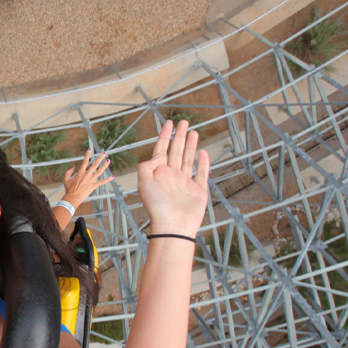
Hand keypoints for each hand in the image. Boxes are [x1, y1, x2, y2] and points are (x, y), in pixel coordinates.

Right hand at [61, 151, 112, 211]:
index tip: (90, 150)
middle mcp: (87, 175)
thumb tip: (72, 167)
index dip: (88, 155)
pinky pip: (102, 182)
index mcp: (80, 172)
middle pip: (95, 164)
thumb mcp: (66, 179)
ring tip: (108, 161)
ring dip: (104, 166)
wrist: (72, 198)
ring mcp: (91, 180)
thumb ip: (68, 172)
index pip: (85, 161)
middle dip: (100, 158)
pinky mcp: (93, 186)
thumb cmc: (69, 189)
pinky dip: (107, 179)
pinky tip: (112, 177)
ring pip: (99, 171)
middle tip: (104, 153)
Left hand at [137, 120, 208, 235]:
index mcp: (158, 173)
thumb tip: (157, 155)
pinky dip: (203, 162)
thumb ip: (147, 165)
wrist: (173, 226)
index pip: (161, 149)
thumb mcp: (143, 183)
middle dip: (179, 136)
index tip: (169, 122)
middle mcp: (171, 176)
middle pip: (176, 151)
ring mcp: (185, 183)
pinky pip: (201, 173)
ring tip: (194, 131)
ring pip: (188, 159)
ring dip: (191, 145)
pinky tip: (203, 152)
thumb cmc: (156, 206)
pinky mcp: (198, 190)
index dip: (165, 135)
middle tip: (184, 121)